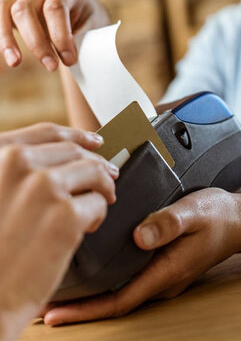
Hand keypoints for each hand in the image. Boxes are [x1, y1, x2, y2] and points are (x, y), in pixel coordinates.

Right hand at [0, 0, 109, 71]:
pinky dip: (1, 35)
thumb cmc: (91, 22)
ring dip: (8, 39)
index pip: (55, 7)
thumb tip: (68, 57)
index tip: (70, 60)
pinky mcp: (13, 6)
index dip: (60, 36)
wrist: (86, 16)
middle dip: (37, 42)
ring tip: (15, 63)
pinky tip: (7, 54)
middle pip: (26, 9)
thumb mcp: (95, 26)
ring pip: (7, 10)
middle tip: (52, 67)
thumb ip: (82, 37)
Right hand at [0, 124, 118, 340]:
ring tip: (103, 201)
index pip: (48, 132)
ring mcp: (44, 186)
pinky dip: (99, 214)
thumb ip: (18, 172)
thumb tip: (62, 159)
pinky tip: (88, 228)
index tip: (95, 141)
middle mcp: (19, 163)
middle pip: (75, 152)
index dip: (77, 135)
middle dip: (97, 163)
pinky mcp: (66, 214)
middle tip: (110, 175)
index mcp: (0, 154)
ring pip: (93, 172)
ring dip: (102, 187)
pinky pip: (98, 202)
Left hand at [43, 188, 240, 324]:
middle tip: (47, 307)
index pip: (120, 300)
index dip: (87, 310)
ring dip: (91, 295)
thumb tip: (138, 237)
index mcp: (166, 270)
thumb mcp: (194, 212)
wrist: (239, 220)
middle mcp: (160, 278)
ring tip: (61, 292)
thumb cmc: (217, 215)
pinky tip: (92, 269)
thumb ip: (168, 223)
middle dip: (81, 307)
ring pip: (120, 291)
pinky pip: (128, 278)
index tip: (57, 315)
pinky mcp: (160, 263)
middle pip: (114, 301)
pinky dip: (106, 280)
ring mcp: (161, 273)